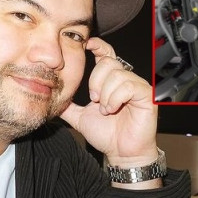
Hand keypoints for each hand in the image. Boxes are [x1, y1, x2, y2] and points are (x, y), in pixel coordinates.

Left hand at [60, 37, 158, 167]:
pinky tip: (113, 109)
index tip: (86, 44)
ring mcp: (137, 86)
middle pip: (108, 63)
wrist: (121, 153)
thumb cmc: (107, 136)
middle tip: (95, 100)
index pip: (106, 54)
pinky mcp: (147, 95)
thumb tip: (51, 99)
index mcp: (111, 81)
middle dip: (95, 82)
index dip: (98, 46)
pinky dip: (115, 99)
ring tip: (106, 110)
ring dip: (105, 95)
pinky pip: (127, 86)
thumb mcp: (80, 117)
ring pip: (116, 75)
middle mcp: (125, 80)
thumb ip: (68, 106)